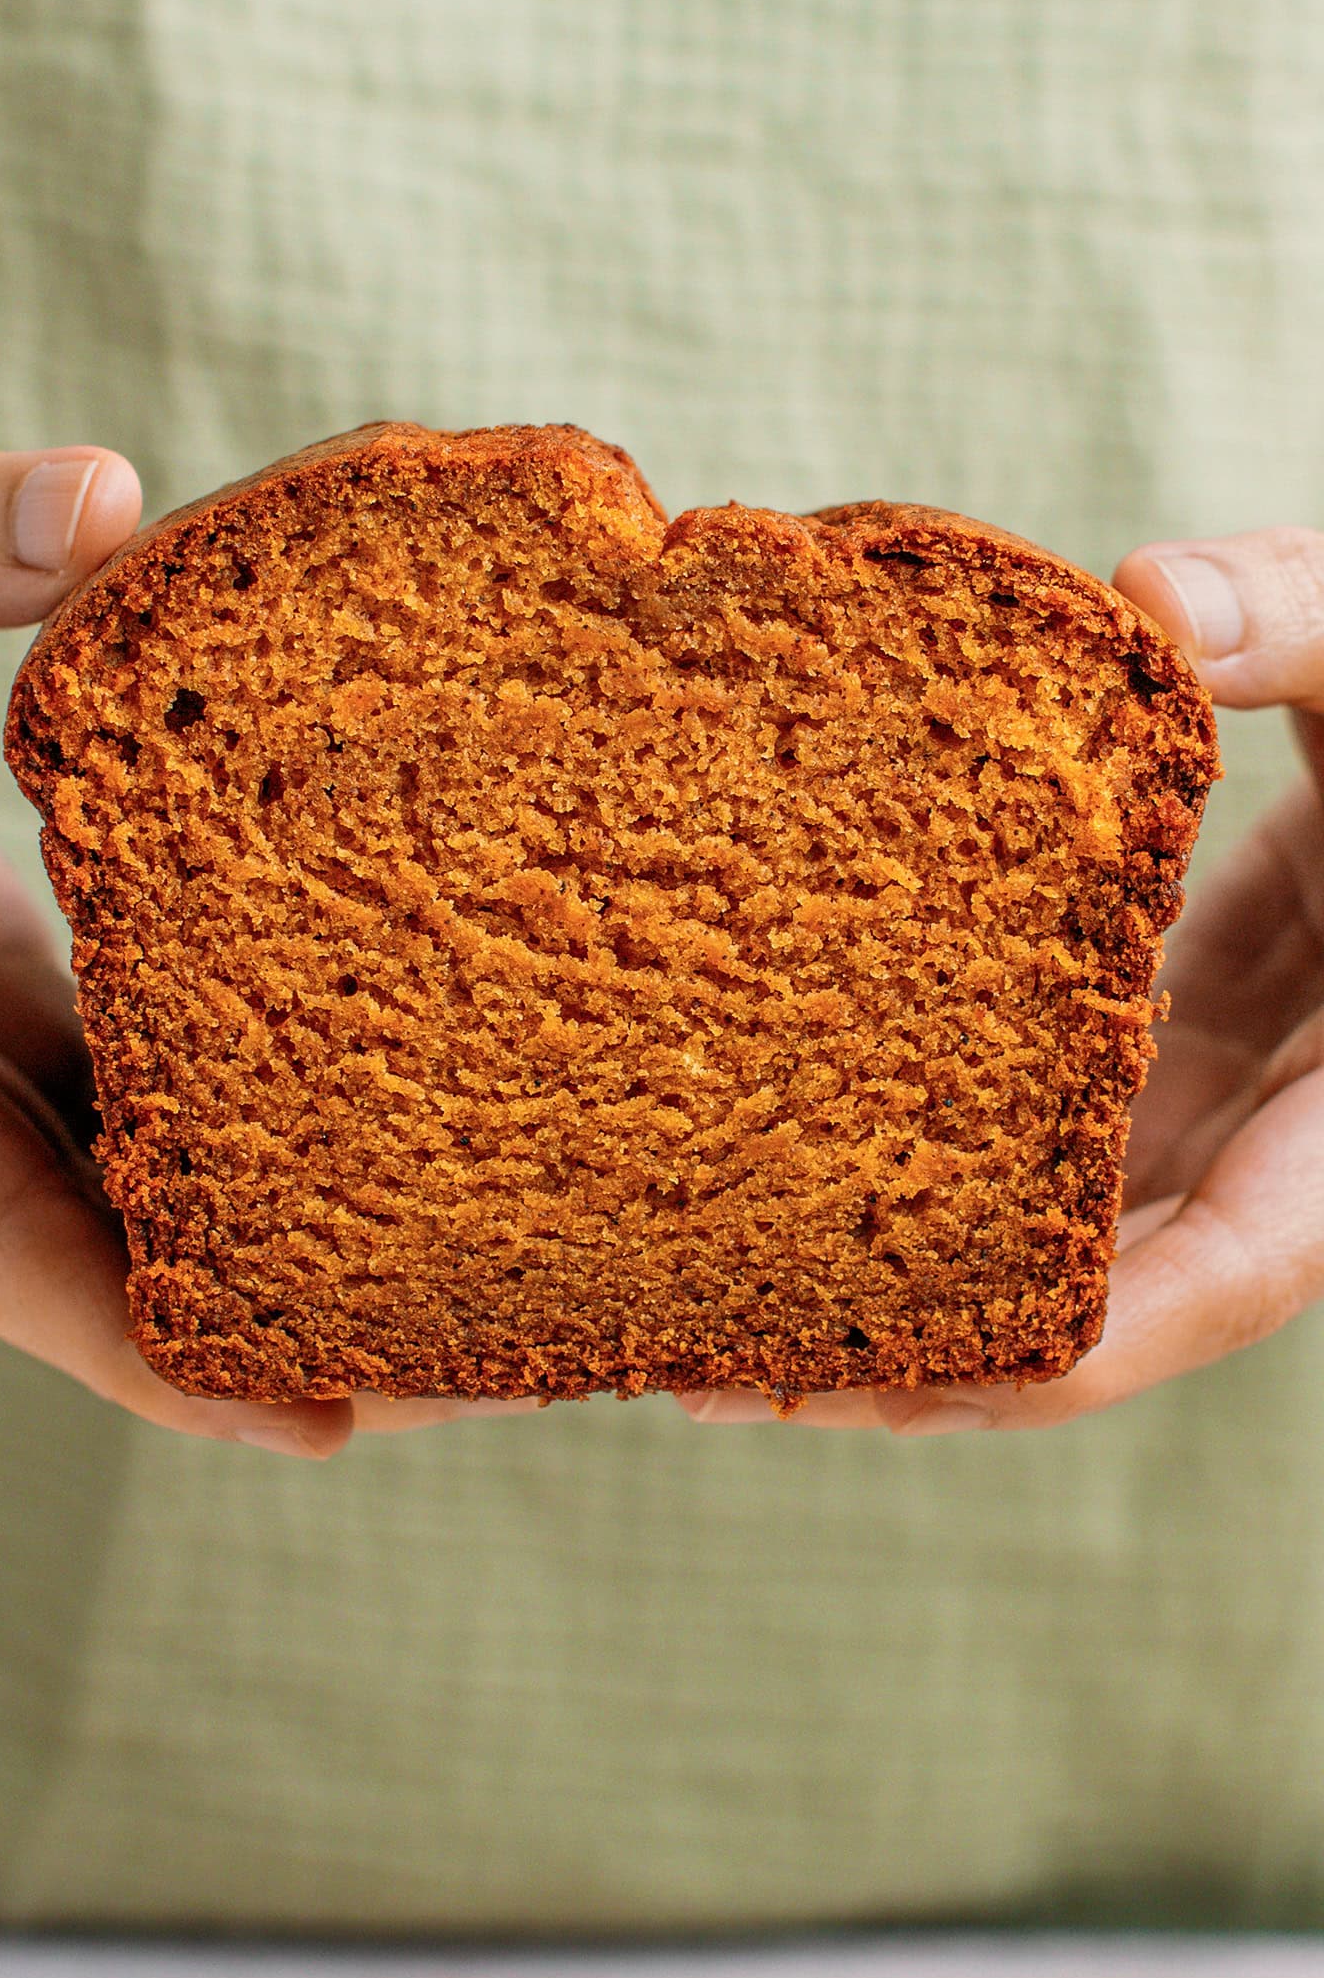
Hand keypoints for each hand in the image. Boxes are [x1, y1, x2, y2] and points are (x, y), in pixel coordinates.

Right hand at [0, 446, 525, 1454]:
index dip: (155, 1354)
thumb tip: (102, 501)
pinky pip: (107, 1063)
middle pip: (107, 1245)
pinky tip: (387, 1072)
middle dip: (284, 1312)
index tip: (325, 1423)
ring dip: (278, 1212)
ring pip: (118, 1162)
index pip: (3, 1244)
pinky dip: (228, 1088)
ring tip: (481, 1226)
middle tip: (490, 1347)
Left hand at [681, 525, 1323, 1434]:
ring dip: (909, 1265)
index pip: (1231, 1271)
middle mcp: (1294, 1123)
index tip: (899, 1381)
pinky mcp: (1184, 1026)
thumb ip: (1298, 619)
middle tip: (718, 1372)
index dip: (1081, 1345)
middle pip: (1112, 1291)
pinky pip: (1060, 1123)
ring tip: (712, 1286)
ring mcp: (1232, 1086)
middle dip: (931, 1350)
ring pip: (1070, 1222)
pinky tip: (798, 1134)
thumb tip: (1151, 596)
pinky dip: (942, 1144)